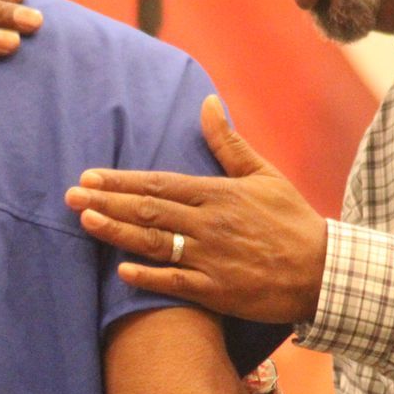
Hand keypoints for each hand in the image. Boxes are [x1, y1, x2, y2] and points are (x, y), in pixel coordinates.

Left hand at [63, 95, 328, 322]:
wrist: (323, 270)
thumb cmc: (291, 220)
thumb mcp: (264, 174)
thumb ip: (228, 143)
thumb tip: (207, 103)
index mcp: (218, 194)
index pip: (159, 184)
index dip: (121, 182)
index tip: (89, 177)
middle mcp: (210, 224)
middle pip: (148, 210)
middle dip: (106, 203)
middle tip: (70, 197)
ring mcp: (212, 258)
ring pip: (155, 243)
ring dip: (117, 233)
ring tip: (85, 222)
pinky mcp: (218, 291)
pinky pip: (176, 282)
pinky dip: (148, 276)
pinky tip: (121, 270)